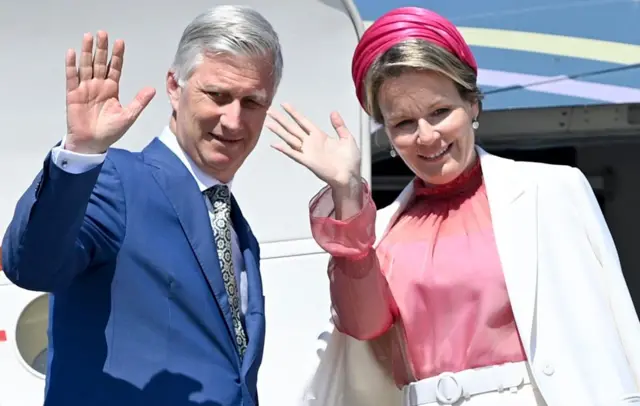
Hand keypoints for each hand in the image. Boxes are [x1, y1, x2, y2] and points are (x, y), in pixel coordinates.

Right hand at [65, 31, 155, 153]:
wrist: (92, 143)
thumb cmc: (110, 131)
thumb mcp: (128, 116)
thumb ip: (139, 102)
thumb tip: (152, 89)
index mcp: (111, 89)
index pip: (115, 68)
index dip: (117, 56)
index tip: (120, 42)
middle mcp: (98, 85)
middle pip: (100, 62)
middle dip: (102, 48)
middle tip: (103, 33)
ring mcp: (85, 88)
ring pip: (86, 66)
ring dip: (87, 52)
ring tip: (88, 37)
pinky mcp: (73, 94)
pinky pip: (72, 77)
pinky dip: (71, 65)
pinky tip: (72, 53)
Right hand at [266, 103, 360, 188]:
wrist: (350, 176)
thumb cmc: (350, 161)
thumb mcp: (347, 138)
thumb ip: (339, 125)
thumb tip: (333, 112)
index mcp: (320, 136)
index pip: (303, 121)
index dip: (294, 113)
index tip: (285, 105)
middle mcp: (311, 143)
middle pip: (292, 128)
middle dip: (281, 119)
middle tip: (270, 111)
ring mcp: (308, 152)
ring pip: (290, 138)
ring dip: (279, 131)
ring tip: (268, 123)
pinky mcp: (308, 161)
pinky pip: (294, 154)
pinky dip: (284, 149)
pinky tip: (275, 144)